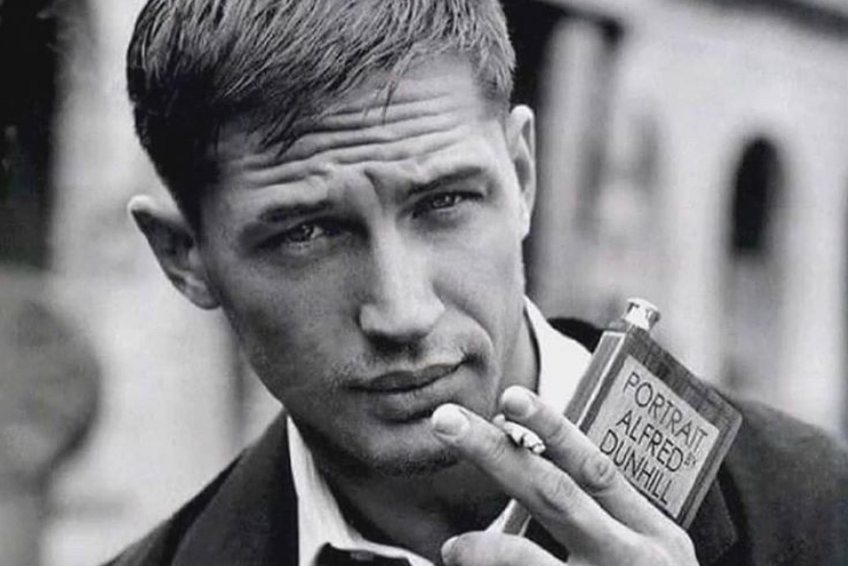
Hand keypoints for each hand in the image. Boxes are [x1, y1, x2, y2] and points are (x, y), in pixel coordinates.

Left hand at [430, 386, 699, 565]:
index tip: (509, 398)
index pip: (596, 468)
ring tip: (454, 547)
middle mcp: (632, 562)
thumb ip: (603, 513)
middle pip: (552, 497)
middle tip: (445, 422)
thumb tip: (523, 460)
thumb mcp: (650, 553)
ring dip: (482, 546)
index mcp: (655, 534)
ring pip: (526, 559)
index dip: (552, 428)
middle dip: (495, 454)